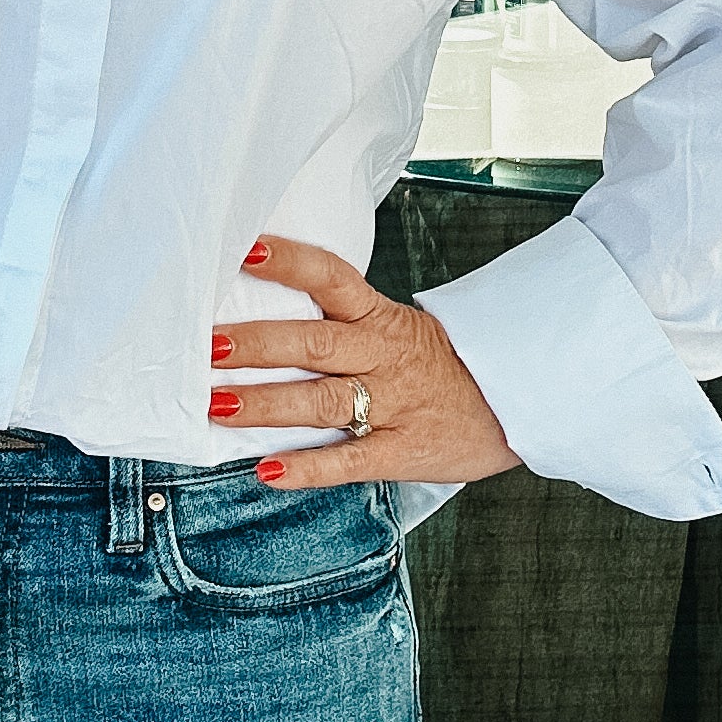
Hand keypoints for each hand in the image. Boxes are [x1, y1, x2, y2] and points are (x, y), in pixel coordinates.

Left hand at [209, 234, 521, 490]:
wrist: (513, 403)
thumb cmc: (442, 364)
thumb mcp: (397, 327)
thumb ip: (342, 323)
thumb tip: (263, 313)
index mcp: (380, 317)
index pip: (330, 277)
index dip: (289, 261)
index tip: (245, 250)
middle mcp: (382, 355)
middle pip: (313, 343)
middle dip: (256, 344)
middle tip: (208, 345)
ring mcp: (392, 405)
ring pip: (321, 401)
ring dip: (265, 403)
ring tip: (217, 404)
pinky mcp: (402, 451)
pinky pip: (350, 460)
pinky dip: (307, 467)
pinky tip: (267, 470)